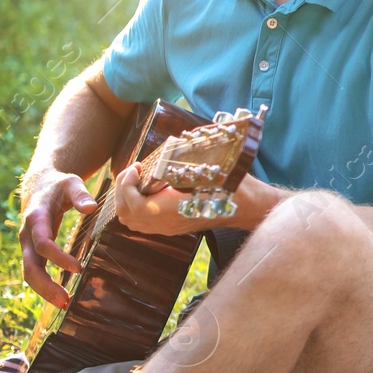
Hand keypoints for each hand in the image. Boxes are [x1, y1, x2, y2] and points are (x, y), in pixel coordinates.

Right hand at [18, 171, 95, 308]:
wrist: (39, 185)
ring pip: (29, 272)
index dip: (58, 257)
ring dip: (44, 290)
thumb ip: (80, 195)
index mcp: (36, 217)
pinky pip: (34, 270)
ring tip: (64, 304)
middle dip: (45, 284)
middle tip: (65, 301)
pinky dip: (44, 285)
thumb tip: (90, 208)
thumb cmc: (59, 184)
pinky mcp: (32, 250)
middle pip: (30, 265)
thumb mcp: (71, 183)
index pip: (42, 243)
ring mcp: (27, 243)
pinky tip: (60, 296)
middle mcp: (27, 234)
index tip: (78, 268)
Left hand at [112, 165, 268, 235]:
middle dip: (123, 190)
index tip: (137, 167)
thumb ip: (185, 162)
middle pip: (126, 214)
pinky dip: (135, 208)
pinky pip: (142, 224)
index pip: (133, 203)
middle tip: (133, 172)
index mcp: (173, 210)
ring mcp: (169, 228)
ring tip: (137, 182)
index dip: (128, 184)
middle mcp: (167, 223)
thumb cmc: (231, 186)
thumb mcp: (208, 168)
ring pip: (132, 221)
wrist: (248, 206)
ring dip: (127, 200)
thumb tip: (172, 144)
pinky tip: (148, 192)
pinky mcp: (173, 228)